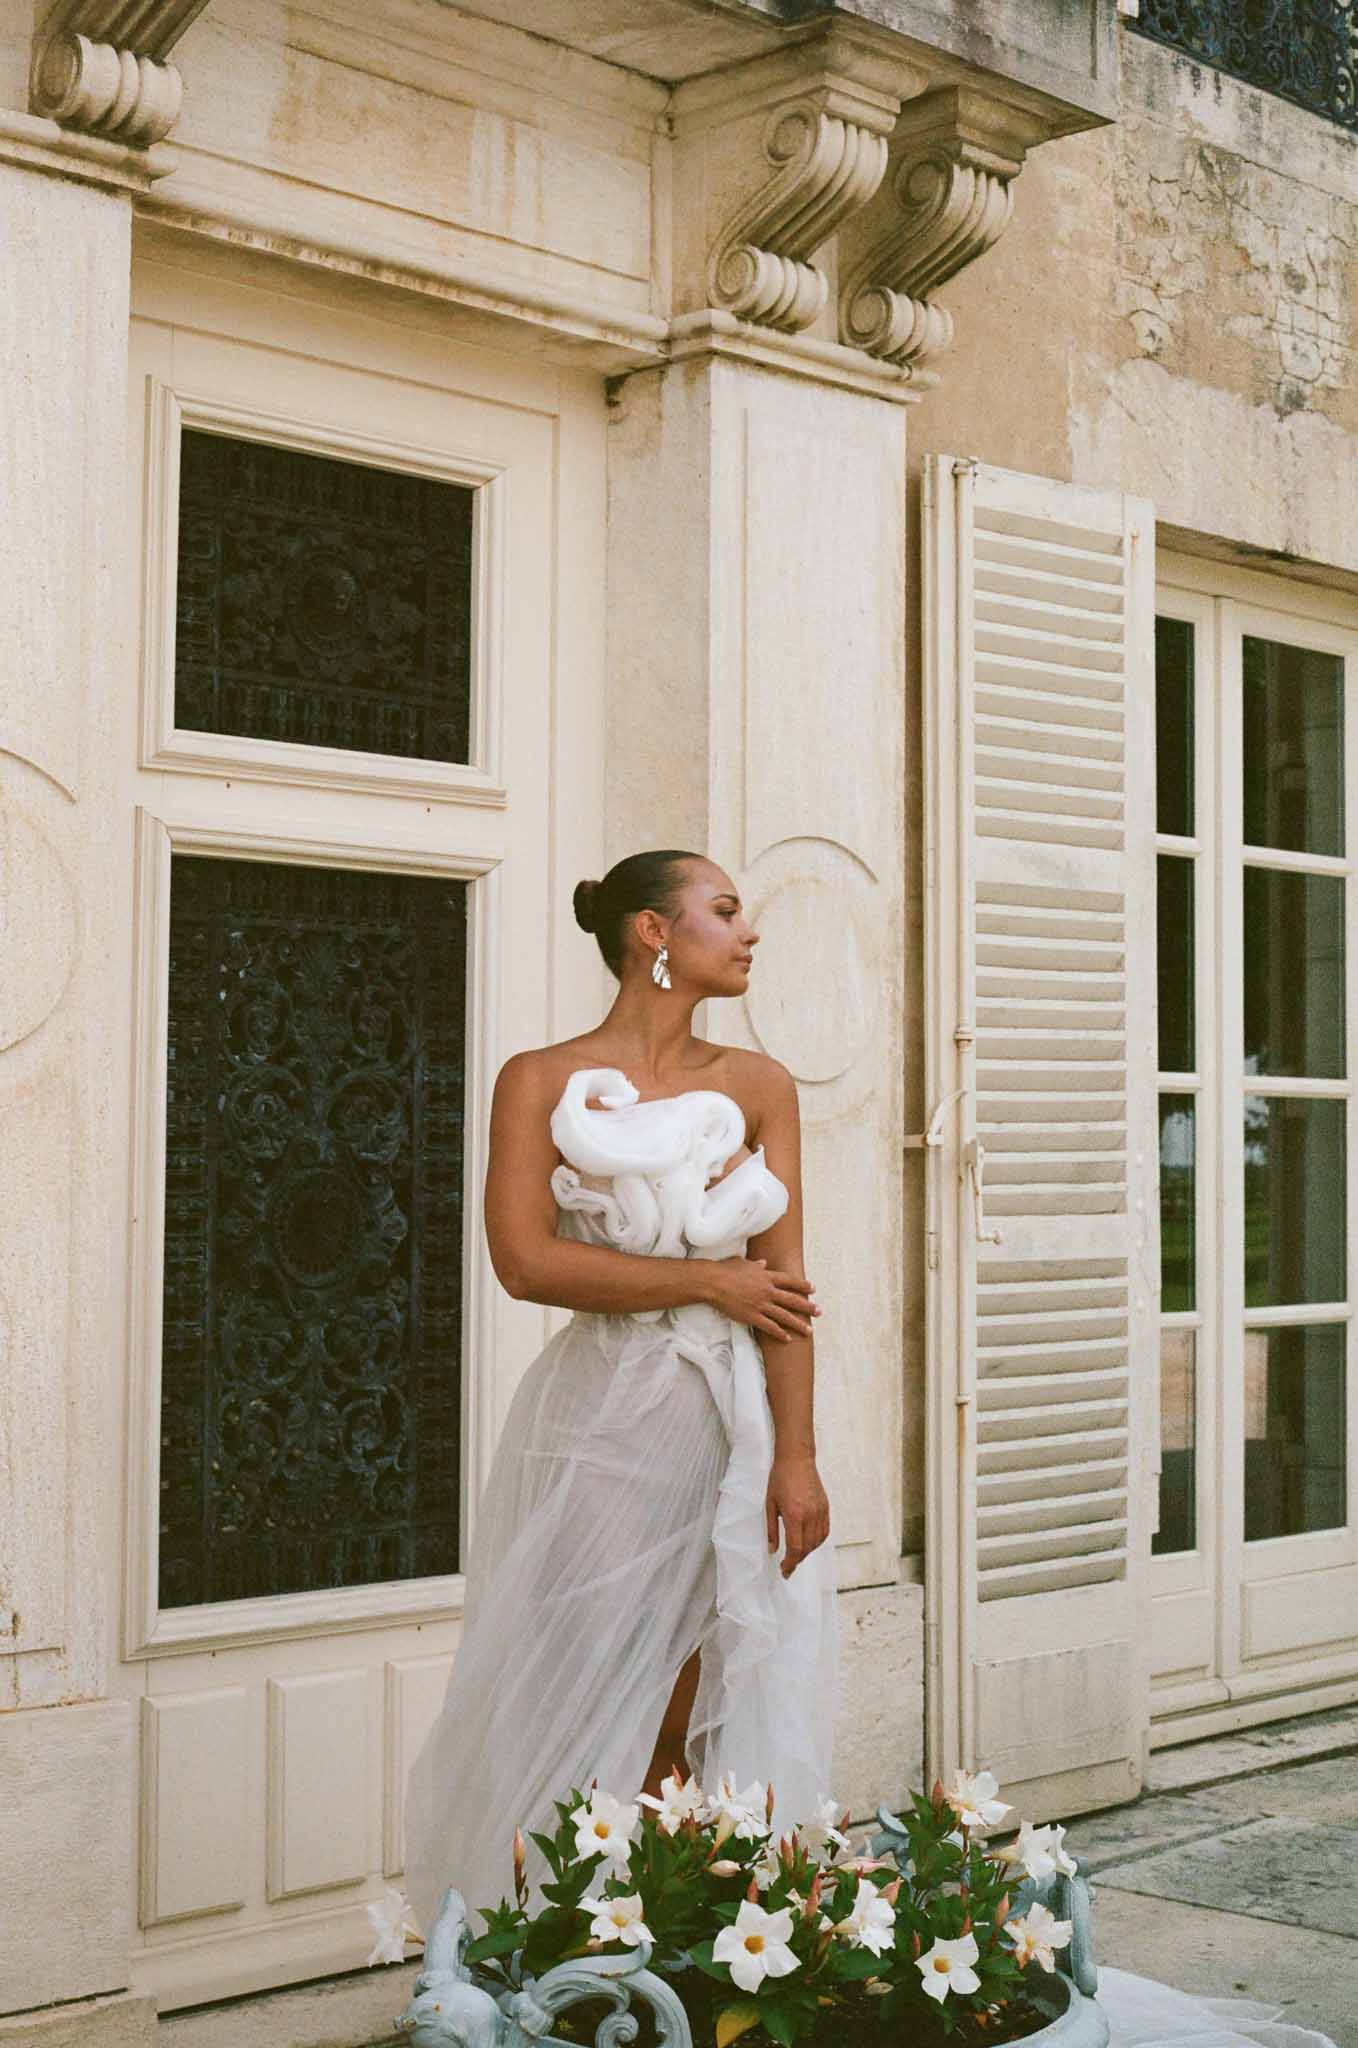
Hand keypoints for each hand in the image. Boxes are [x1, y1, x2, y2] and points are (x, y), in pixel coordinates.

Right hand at [701, 1257, 820, 1341]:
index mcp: (766, 1276)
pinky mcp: (752, 1316)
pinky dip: (780, 1333)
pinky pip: (769, 1327)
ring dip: (798, 1324)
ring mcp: (761, 1304)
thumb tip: (763, 1263)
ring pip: (784, 1316)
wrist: (713, 1282)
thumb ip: (755, 1265)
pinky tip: (788, 1339)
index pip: (790, 1281)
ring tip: (810, 1331)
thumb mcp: (743, 1263)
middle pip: (792, 1300)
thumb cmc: (725, 1270)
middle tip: (819, 1312)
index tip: (813, 1289)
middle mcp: (767, 1291)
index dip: (803, 1285)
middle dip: (807, 1307)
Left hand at [766, 1454, 830, 1577]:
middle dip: (797, 1560)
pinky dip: (818, 1541)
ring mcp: (820, 1511)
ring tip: (797, 1554)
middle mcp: (810, 1515)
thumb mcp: (769, 1504)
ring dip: (807, 1552)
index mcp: (794, 1515)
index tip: (785, 1570)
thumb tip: (773, 1549)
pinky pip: (825, 1531)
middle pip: (807, 1548)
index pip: (795, 1548)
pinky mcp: (826, 1507)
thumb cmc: (780, 1478)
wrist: (796, 1458)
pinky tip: (810, 1542)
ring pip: (817, 1542)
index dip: (790, 1563)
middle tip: (788, 1565)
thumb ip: (771, 1529)